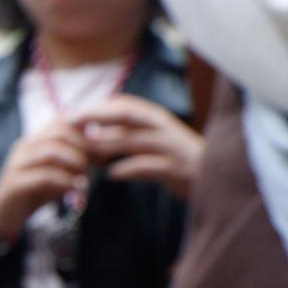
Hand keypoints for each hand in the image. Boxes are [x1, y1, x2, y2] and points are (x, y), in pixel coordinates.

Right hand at [0, 122, 89, 242]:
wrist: (3, 214)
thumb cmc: (34, 191)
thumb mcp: (56, 171)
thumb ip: (72, 159)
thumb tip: (101, 151)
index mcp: (35, 140)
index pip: (62, 121)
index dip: (86, 131)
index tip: (101, 148)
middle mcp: (25, 147)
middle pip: (59, 132)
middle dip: (83, 147)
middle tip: (96, 164)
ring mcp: (18, 164)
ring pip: (52, 151)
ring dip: (75, 164)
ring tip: (84, 179)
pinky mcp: (15, 183)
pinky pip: (45, 176)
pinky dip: (65, 182)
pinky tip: (74, 191)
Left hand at [78, 95, 203, 198]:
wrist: (217, 182)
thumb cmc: (176, 162)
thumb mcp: (153, 144)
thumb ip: (127, 137)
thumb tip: (93, 136)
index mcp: (157, 119)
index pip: (125, 105)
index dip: (97, 108)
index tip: (71, 115)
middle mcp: (164, 128)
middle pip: (127, 115)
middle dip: (97, 117)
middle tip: (70, 125)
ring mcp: (171, 147)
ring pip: (133, 140)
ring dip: (106, 146)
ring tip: (84, 153)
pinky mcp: (176, 169)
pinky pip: (147, 166)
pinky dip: (126, 169)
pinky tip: (110, 175)